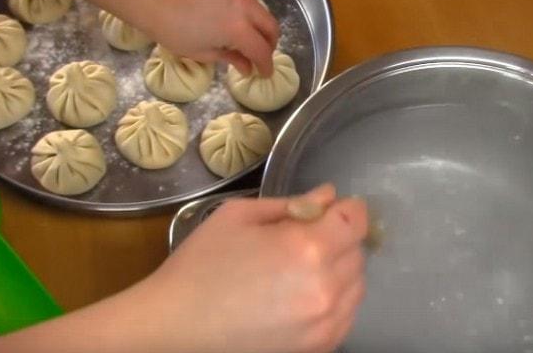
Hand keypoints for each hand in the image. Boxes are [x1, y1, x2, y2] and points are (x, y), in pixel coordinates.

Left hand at [140, 0, 279, 75]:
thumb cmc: (173, 32)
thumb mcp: (203, 52)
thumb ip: (230, 59)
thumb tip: (246, 67)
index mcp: (238, 29)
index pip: (262, 51)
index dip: (266, 66)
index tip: (264, 74)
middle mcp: (244, 8)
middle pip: (271, 28)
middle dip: (270, 45)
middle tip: (259, 57)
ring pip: (262, 12)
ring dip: (261, 29)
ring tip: (248, 41)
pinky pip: (249, 2)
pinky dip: (250, 16)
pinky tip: (235, 24)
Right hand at [146, 184, 368, 352]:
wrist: (175, 326)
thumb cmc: (201, 264)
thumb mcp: (238, 216)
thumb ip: (290, 203)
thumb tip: (327, 196)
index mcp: (307, 247)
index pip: (354, 221)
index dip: (348, 209)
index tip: (335, 208)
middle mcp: (326, 287)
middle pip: (357, 253)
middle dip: (339, 238)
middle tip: (307, 238)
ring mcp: (325, 323)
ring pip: (356, 286)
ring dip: (340, 271)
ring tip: (303, 270)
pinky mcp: (318, 348)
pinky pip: (346, 316)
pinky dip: (335, 302)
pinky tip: (305, 296)